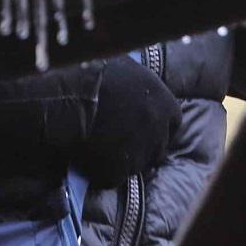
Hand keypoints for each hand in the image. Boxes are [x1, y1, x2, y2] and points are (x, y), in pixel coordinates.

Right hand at [75, 58, 180, 184]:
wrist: (72, 94)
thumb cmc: (97, 71)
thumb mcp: (127, 67)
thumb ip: (138, 83)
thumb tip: (135, 81)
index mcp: (166, 103)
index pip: (173, 122)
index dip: (157, 126)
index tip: (142, 126)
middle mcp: (159, 131)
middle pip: (157, 149)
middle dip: (143, 148)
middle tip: (119, 142)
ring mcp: (140, 154)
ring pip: (134, 166)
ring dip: (120, 162)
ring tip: (98, 150)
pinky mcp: (118, 171)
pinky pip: (110, 177)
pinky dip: (99, 173)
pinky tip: (84, 158)